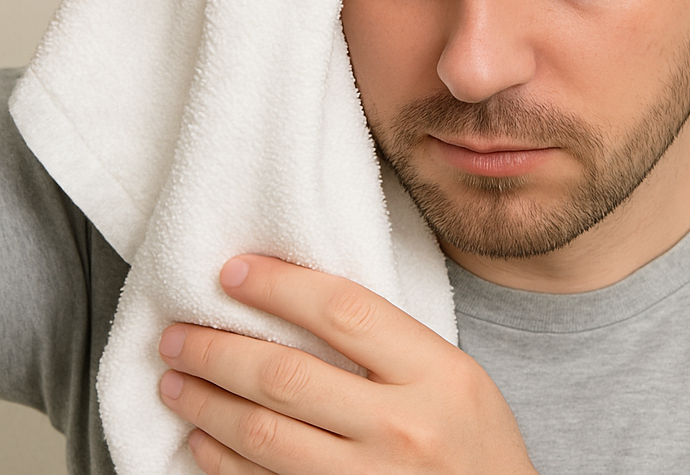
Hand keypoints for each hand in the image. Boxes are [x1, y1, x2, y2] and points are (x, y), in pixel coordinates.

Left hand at [158, 255, 538, 474]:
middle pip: (287, 377)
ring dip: (207, 404)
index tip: (232, 272)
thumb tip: (303, 302)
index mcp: (434, 372)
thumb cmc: (475, 441)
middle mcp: (399, 427)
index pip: (341, 311)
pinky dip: (222, 461)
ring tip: (175, 379)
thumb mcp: (453, 373)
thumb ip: (390, 342)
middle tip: (178, 333)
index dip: (278, 286)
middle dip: (218, 350)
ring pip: (264, 435)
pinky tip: (201, 438)